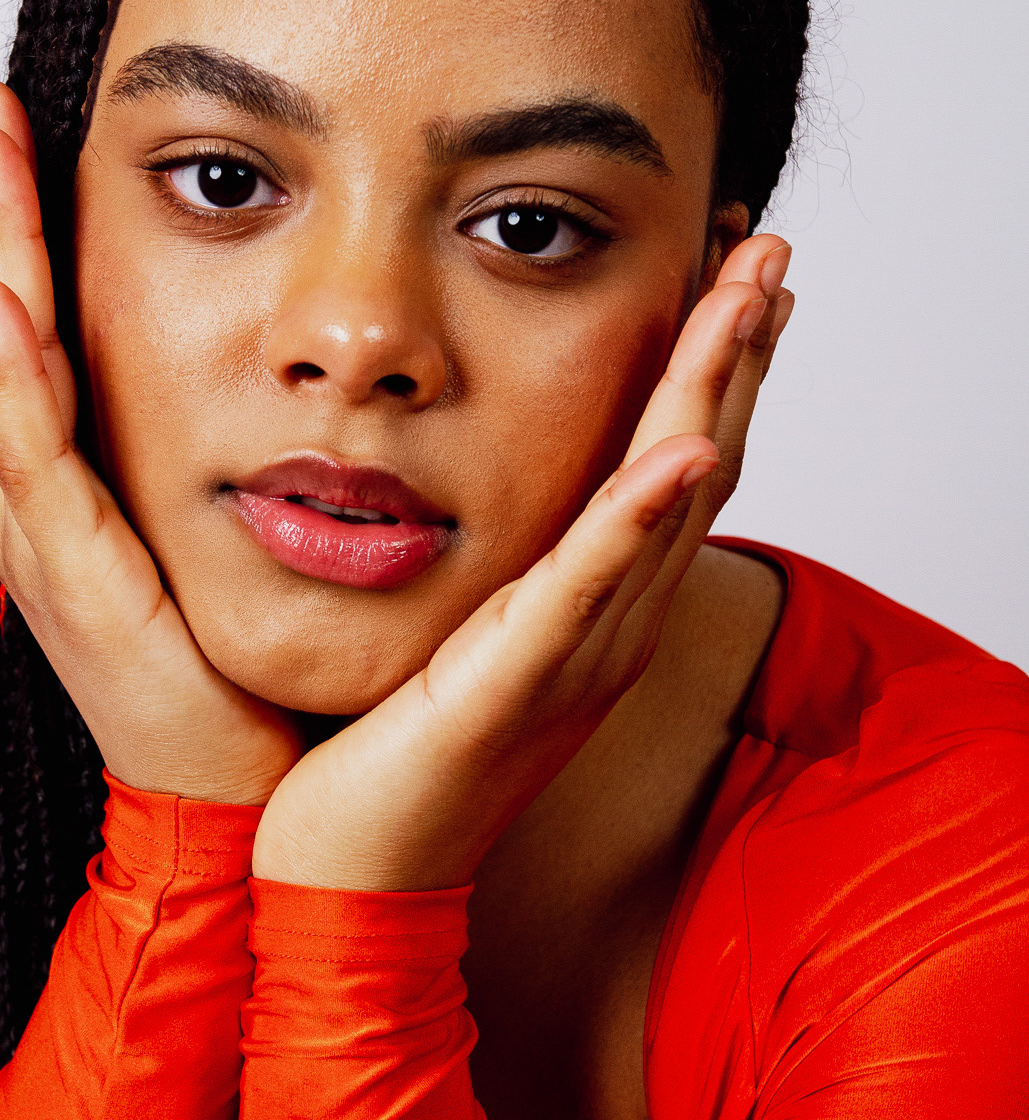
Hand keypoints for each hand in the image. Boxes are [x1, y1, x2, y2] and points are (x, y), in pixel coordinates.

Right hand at [0, 79, 302, 803]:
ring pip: (7, 375)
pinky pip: (40, 466)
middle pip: (5, 329)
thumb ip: (244, 445)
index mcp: (81, 482)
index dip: (30, 227)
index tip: (29, 122)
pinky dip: (17, 381)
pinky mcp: (79, 587)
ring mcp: (49, 543)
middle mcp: (46, 502)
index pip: (43, 328)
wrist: (242, 796)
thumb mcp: (232, 529)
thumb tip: (302, 359)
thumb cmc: (241, 666)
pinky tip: (6, 302)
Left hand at [251, 234, 793, 888]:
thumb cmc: (382, 754)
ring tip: (751, 295)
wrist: (350, 875)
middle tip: (769, 244)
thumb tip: (459, 471)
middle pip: (697, 465)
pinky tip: (683, 449)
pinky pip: (588, 589)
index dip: (707, 366)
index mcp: (587, 607)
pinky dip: (641, 517)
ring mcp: (573, 657)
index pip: (668, 463)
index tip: (726, 269)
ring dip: (712, 393)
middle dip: (736, 350)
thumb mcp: (448, 629)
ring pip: (662, 505)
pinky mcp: (516, 684)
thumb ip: (481, 558)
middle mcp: (606, 627)